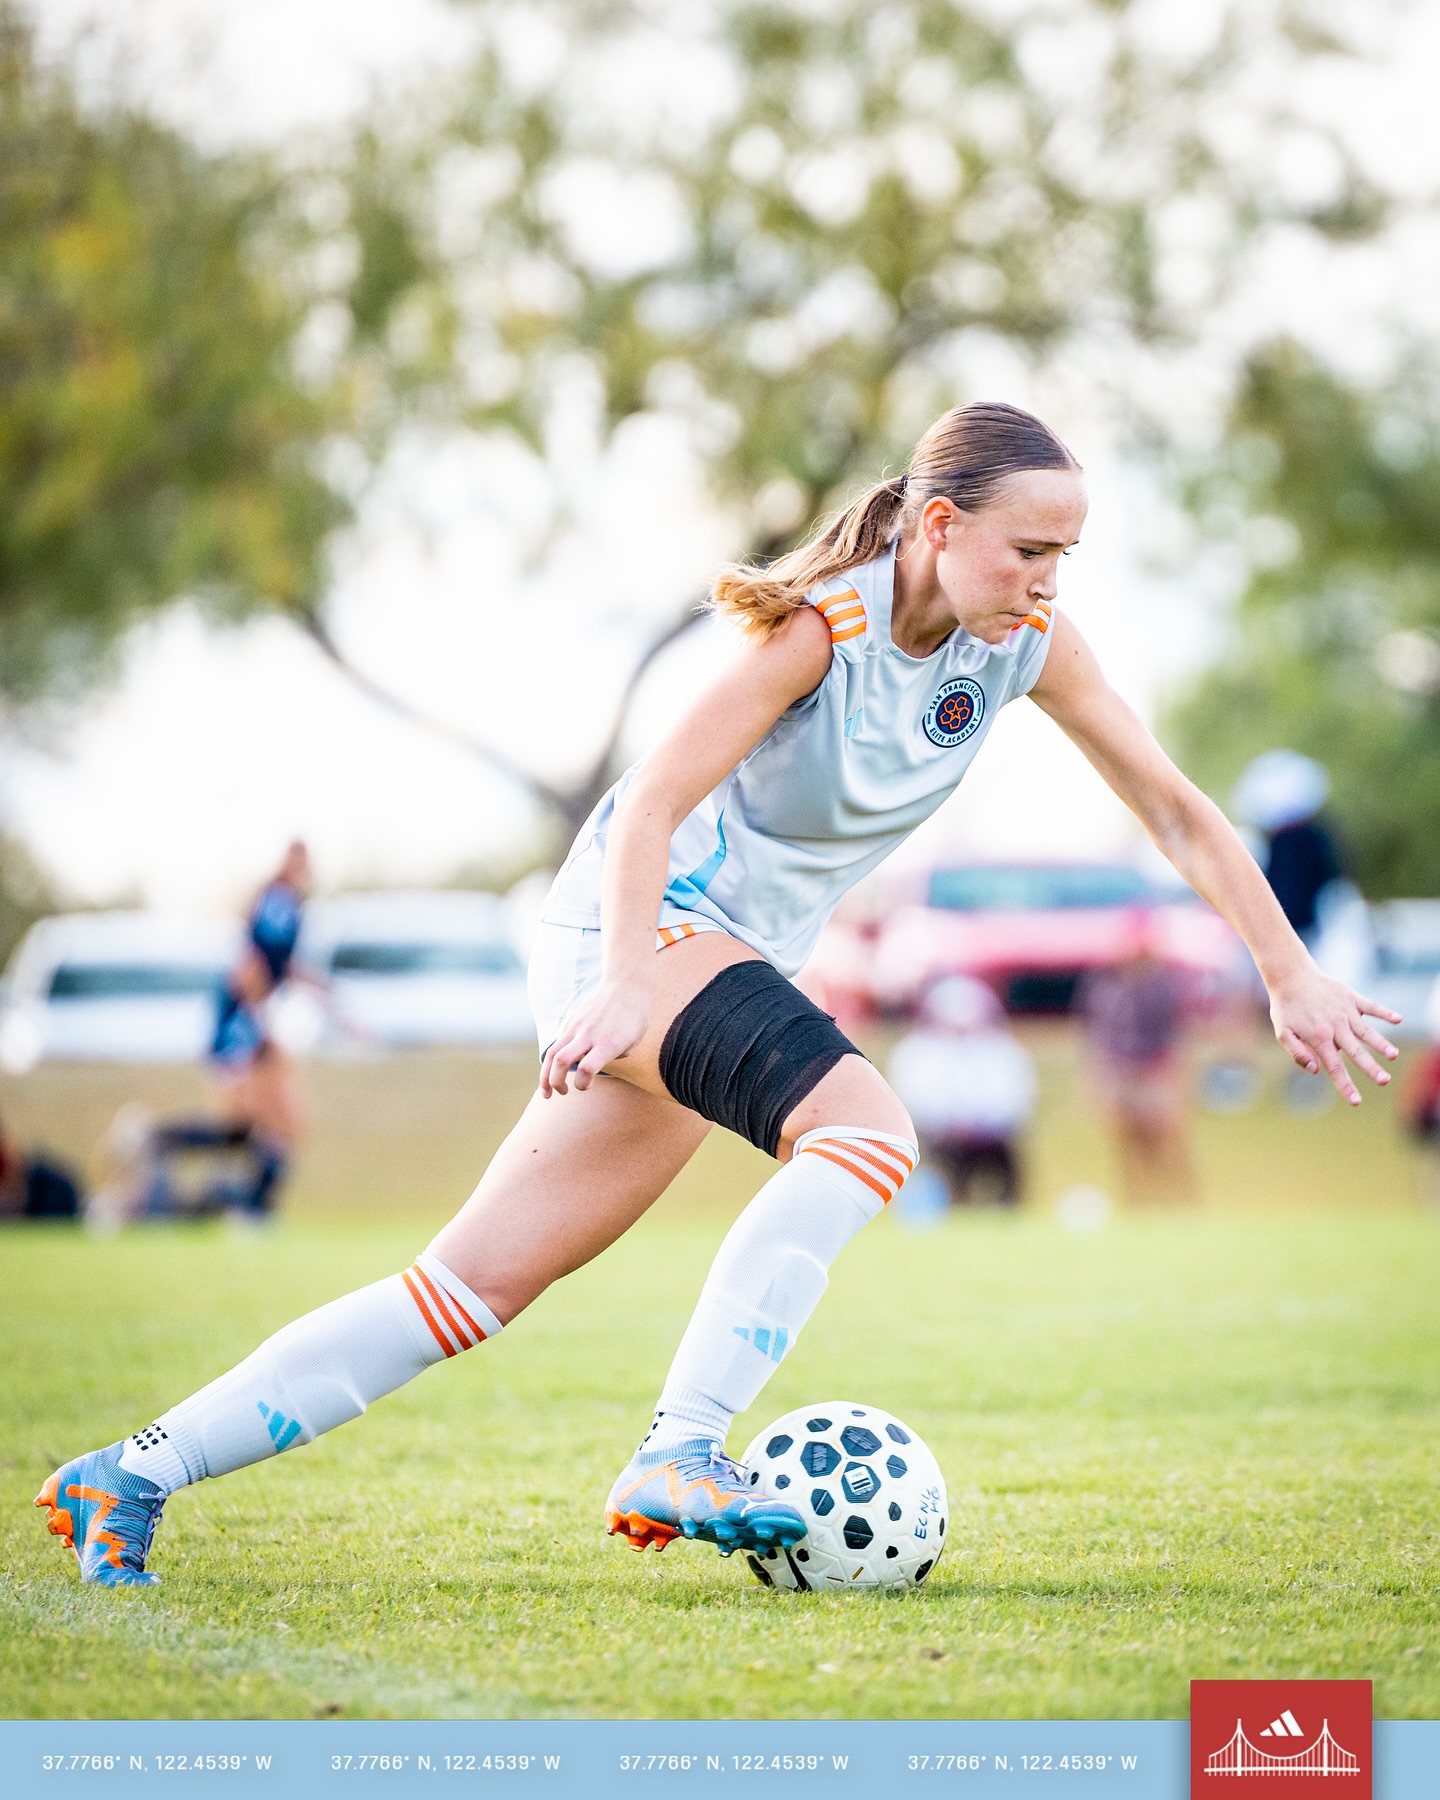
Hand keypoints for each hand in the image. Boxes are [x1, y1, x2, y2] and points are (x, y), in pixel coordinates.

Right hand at [540, 978, 652, 1097]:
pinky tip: (555, 1072)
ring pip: (553, 1053)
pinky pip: (557, 1044)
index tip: (587, 1085)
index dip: (583, 1084)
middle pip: (562, 1061)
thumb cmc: (634, 1019)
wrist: (625, 987)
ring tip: (546, 1092)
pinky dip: (553, 1062)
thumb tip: (593, 1066)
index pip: (587, 1068)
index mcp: (607, 1043)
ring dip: (546, 1075)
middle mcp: (588, 1035)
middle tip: (563, 1093)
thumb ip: (612, 1058)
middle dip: (556, 1082)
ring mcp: (577, 1026)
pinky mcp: (571, 1022)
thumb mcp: (632, 1044)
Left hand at [1268, 963, 1400, 1105]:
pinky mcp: (1352, 998)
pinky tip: (1398, 1019)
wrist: (1291, 977)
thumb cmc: (1286, 1008)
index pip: (1335, 1067)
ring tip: (1393, 1055)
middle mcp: (1335, 1026)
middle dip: (1370, 1068)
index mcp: (1319, 1038)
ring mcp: (1345, 1012)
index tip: (1356, 1101)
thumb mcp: (1282, 1033)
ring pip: (1366, 1031)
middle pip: (1356, 1052)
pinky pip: (1371, 1006)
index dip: (1345, 1085)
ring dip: (1381, 1043)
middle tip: (1385, 1081)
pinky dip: (1384, 1013)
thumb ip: (1298, 1053)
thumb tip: (1316, 1071)